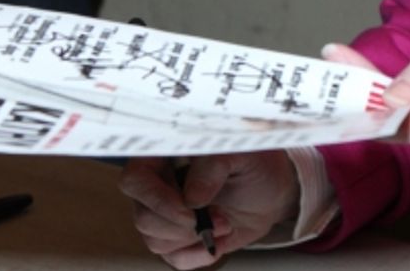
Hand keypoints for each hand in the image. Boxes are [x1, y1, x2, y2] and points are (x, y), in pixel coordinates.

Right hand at [119, 152, 298, 268]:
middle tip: (218, 216)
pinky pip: (173, 259)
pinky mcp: (178, 238)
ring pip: (154, 240)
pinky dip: (198, 254)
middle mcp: (160, 185)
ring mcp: (166, 214)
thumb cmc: (256, 162)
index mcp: (168, 154)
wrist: (274, 190)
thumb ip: (214, 165)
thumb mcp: (243, 151)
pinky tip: (220, 239)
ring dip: (194, 238)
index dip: (156, 198)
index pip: (136, 178)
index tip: (190, 207)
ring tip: (225, 222)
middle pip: (144, 217)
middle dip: (183, 224)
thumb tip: (191, 197)